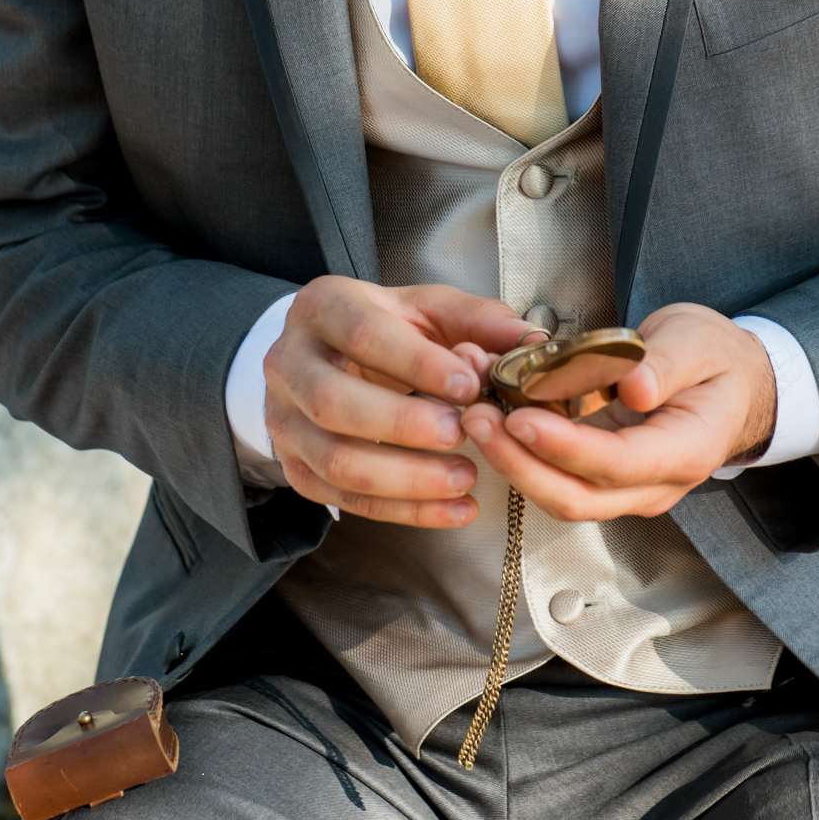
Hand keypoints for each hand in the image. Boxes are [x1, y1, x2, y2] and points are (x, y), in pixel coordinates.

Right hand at [264, 279, 542, 527]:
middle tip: (461, 433)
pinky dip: (404, 511)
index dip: (416, 363)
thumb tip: (534, 344)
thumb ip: (480, 322)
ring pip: (334, 460)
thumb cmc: (387, 328)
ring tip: (466, 477)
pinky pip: (345, 499)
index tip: (468, 385)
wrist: (331, 356)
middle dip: (402, 423)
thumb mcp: (429, 308)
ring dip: (405, 477)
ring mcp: (284, 421)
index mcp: (322, 308)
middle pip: (333, 402)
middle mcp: (289, 363)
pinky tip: (454, 510)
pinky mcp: (297, 469)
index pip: (362, 334)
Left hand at [458, 301, 777, 522]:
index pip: (617, 463)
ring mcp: (626, 489)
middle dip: (518, 463)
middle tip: (477, 416)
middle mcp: (653, 485)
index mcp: (686, 450)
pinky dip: (519, 452)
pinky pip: (555, 477)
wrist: (732, 384)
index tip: (521, 418)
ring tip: (474, 409)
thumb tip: (632, 388)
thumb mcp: (698, 341)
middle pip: (575, 497)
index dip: (564, 447)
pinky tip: (493, 412)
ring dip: (510, 460)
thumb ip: (668, 365)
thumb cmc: (716, 359)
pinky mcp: (602, 479)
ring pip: (558, 495)